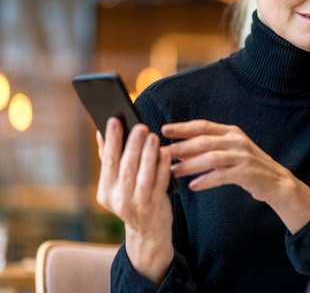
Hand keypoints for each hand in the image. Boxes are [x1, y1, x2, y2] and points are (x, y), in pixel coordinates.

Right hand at [95, 117, 173, 283]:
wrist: (148, 232)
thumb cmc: (132, 199)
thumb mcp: (116, 185)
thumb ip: (109, 159)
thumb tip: (100, 133)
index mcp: (106, 192)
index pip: (108, 162)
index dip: (112, 140)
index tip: (114, 120)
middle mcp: (119, 200)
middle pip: (126, 168)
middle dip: (133, 145)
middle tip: (140, 126)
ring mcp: (137, 205)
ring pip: (143, 176)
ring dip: (149, 155)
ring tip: (153, 136)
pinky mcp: (155, 206)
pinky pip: (160, 183)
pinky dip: (163, 167)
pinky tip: (166, 153)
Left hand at [162, 120, 309, 232]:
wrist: (276, 182)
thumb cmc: (248, 167)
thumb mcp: (228, 153)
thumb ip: (207, 150)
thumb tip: (178, 151)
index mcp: (231, 132)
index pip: (203, 126)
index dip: (183, 127)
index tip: (164, 130)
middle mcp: (237, 140)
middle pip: (204, 140)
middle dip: (181, 147)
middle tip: (162, 154)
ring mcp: (243, 156)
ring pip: (211, 157)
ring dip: (190, 165)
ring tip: (173, 172)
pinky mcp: (247, 172)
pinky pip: (222, 176)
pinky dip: (206, 180)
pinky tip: (193, 186)